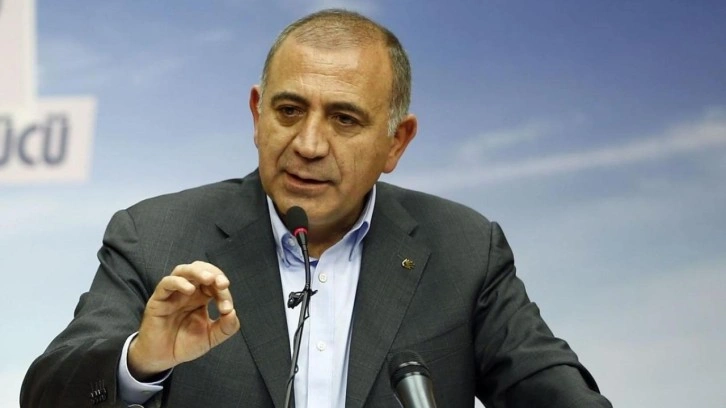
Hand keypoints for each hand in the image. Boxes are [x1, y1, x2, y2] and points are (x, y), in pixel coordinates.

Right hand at [128, 261, 239, 379]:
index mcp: (201, 297)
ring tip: (209, 279)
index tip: (227, 309)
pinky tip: (189, 289)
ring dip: (197, 271)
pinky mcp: (158, 300)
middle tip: (223, 284)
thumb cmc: (185, 345)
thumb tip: (233, 312)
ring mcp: (172, 294)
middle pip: (200, 269)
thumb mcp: (211, 337)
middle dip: (214, 273)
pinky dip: (179, 282)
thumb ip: (226, 327)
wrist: (162, 359)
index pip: (214, 284)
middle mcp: (187, 292)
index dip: (223, 292)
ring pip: (183, 271)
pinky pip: (166, 283)